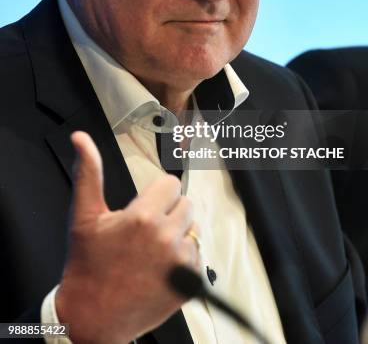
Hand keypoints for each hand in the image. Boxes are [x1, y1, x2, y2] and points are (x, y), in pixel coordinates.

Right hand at [55, 131, 199, 343]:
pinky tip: (160, 268)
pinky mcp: (188, 283)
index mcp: (142, 217)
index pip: (171, 184)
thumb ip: (88, 173)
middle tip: (146, 230)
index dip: (156, 195)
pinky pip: (197, 256)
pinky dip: (183, 260)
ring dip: (178, 236)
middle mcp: (165, 238)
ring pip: (193, 230)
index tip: (143, 209)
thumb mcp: (84, 216)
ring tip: (152, 251)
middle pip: (186, 204)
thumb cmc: (87, 266)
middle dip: (169, 213)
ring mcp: (179, 262)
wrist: (91, 317)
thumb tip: (81, 139)